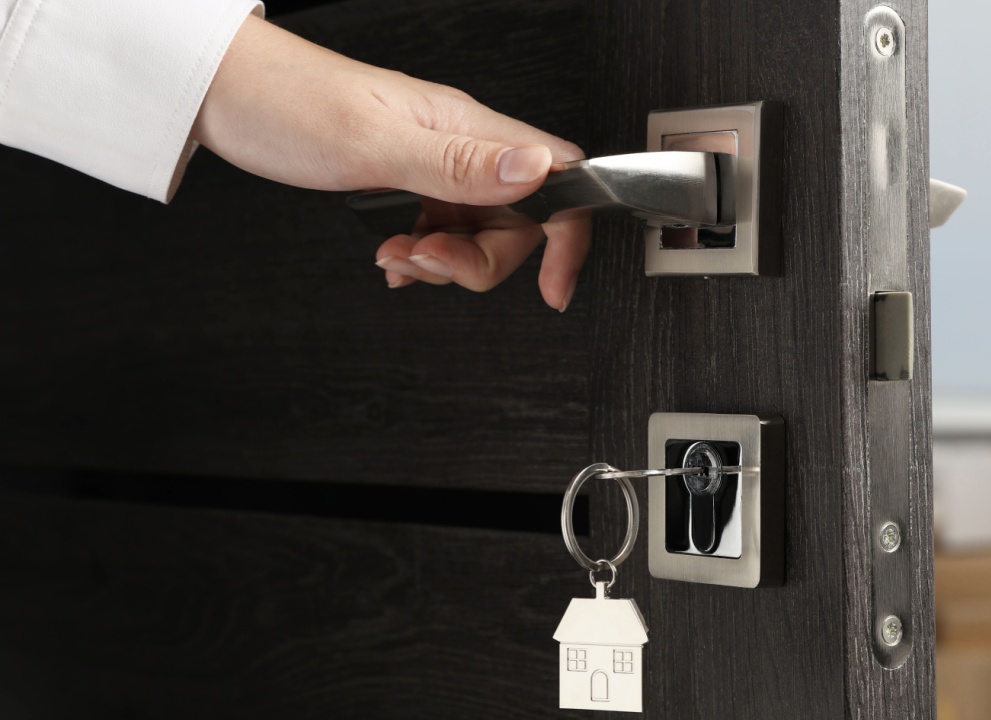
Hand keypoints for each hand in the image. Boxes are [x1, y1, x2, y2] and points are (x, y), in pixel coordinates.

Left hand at [192, 15, 587, 310]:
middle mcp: (461, 146)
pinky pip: (441, 233)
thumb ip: (459, 163)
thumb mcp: (373, 144)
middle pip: (517, 223)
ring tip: (393, 256)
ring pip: (477, 235)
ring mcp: (435, 166)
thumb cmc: (288, 103)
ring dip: (442, 264)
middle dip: (479, 262)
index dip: (566, 235)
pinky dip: (421, 259)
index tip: (551, 287)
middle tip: (425, 263)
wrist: (227, 91)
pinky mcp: (408, 182)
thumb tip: (538, 169)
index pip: (557, 178)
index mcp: (468, 128)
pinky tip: (389, 256)